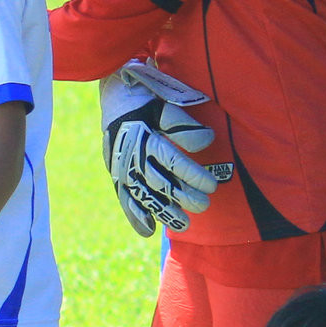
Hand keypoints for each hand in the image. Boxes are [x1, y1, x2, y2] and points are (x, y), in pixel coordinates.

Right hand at [100, 64, 227, 234]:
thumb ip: (184, 124)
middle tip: (204, 205)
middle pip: (159, 182)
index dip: (192, 175)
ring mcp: (121, 167)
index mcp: (143, 135)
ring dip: (163, 212)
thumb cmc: (146, 98)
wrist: (115, 95)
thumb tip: (208, 140)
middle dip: (183, 196)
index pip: (172, 160)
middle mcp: (130, 155)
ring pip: (143, 195)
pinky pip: (124, 198)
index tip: (211, 185)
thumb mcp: (164, 104)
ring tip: (183, 225)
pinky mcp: (116, 174)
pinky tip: (148, 231)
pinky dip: (134, 216)